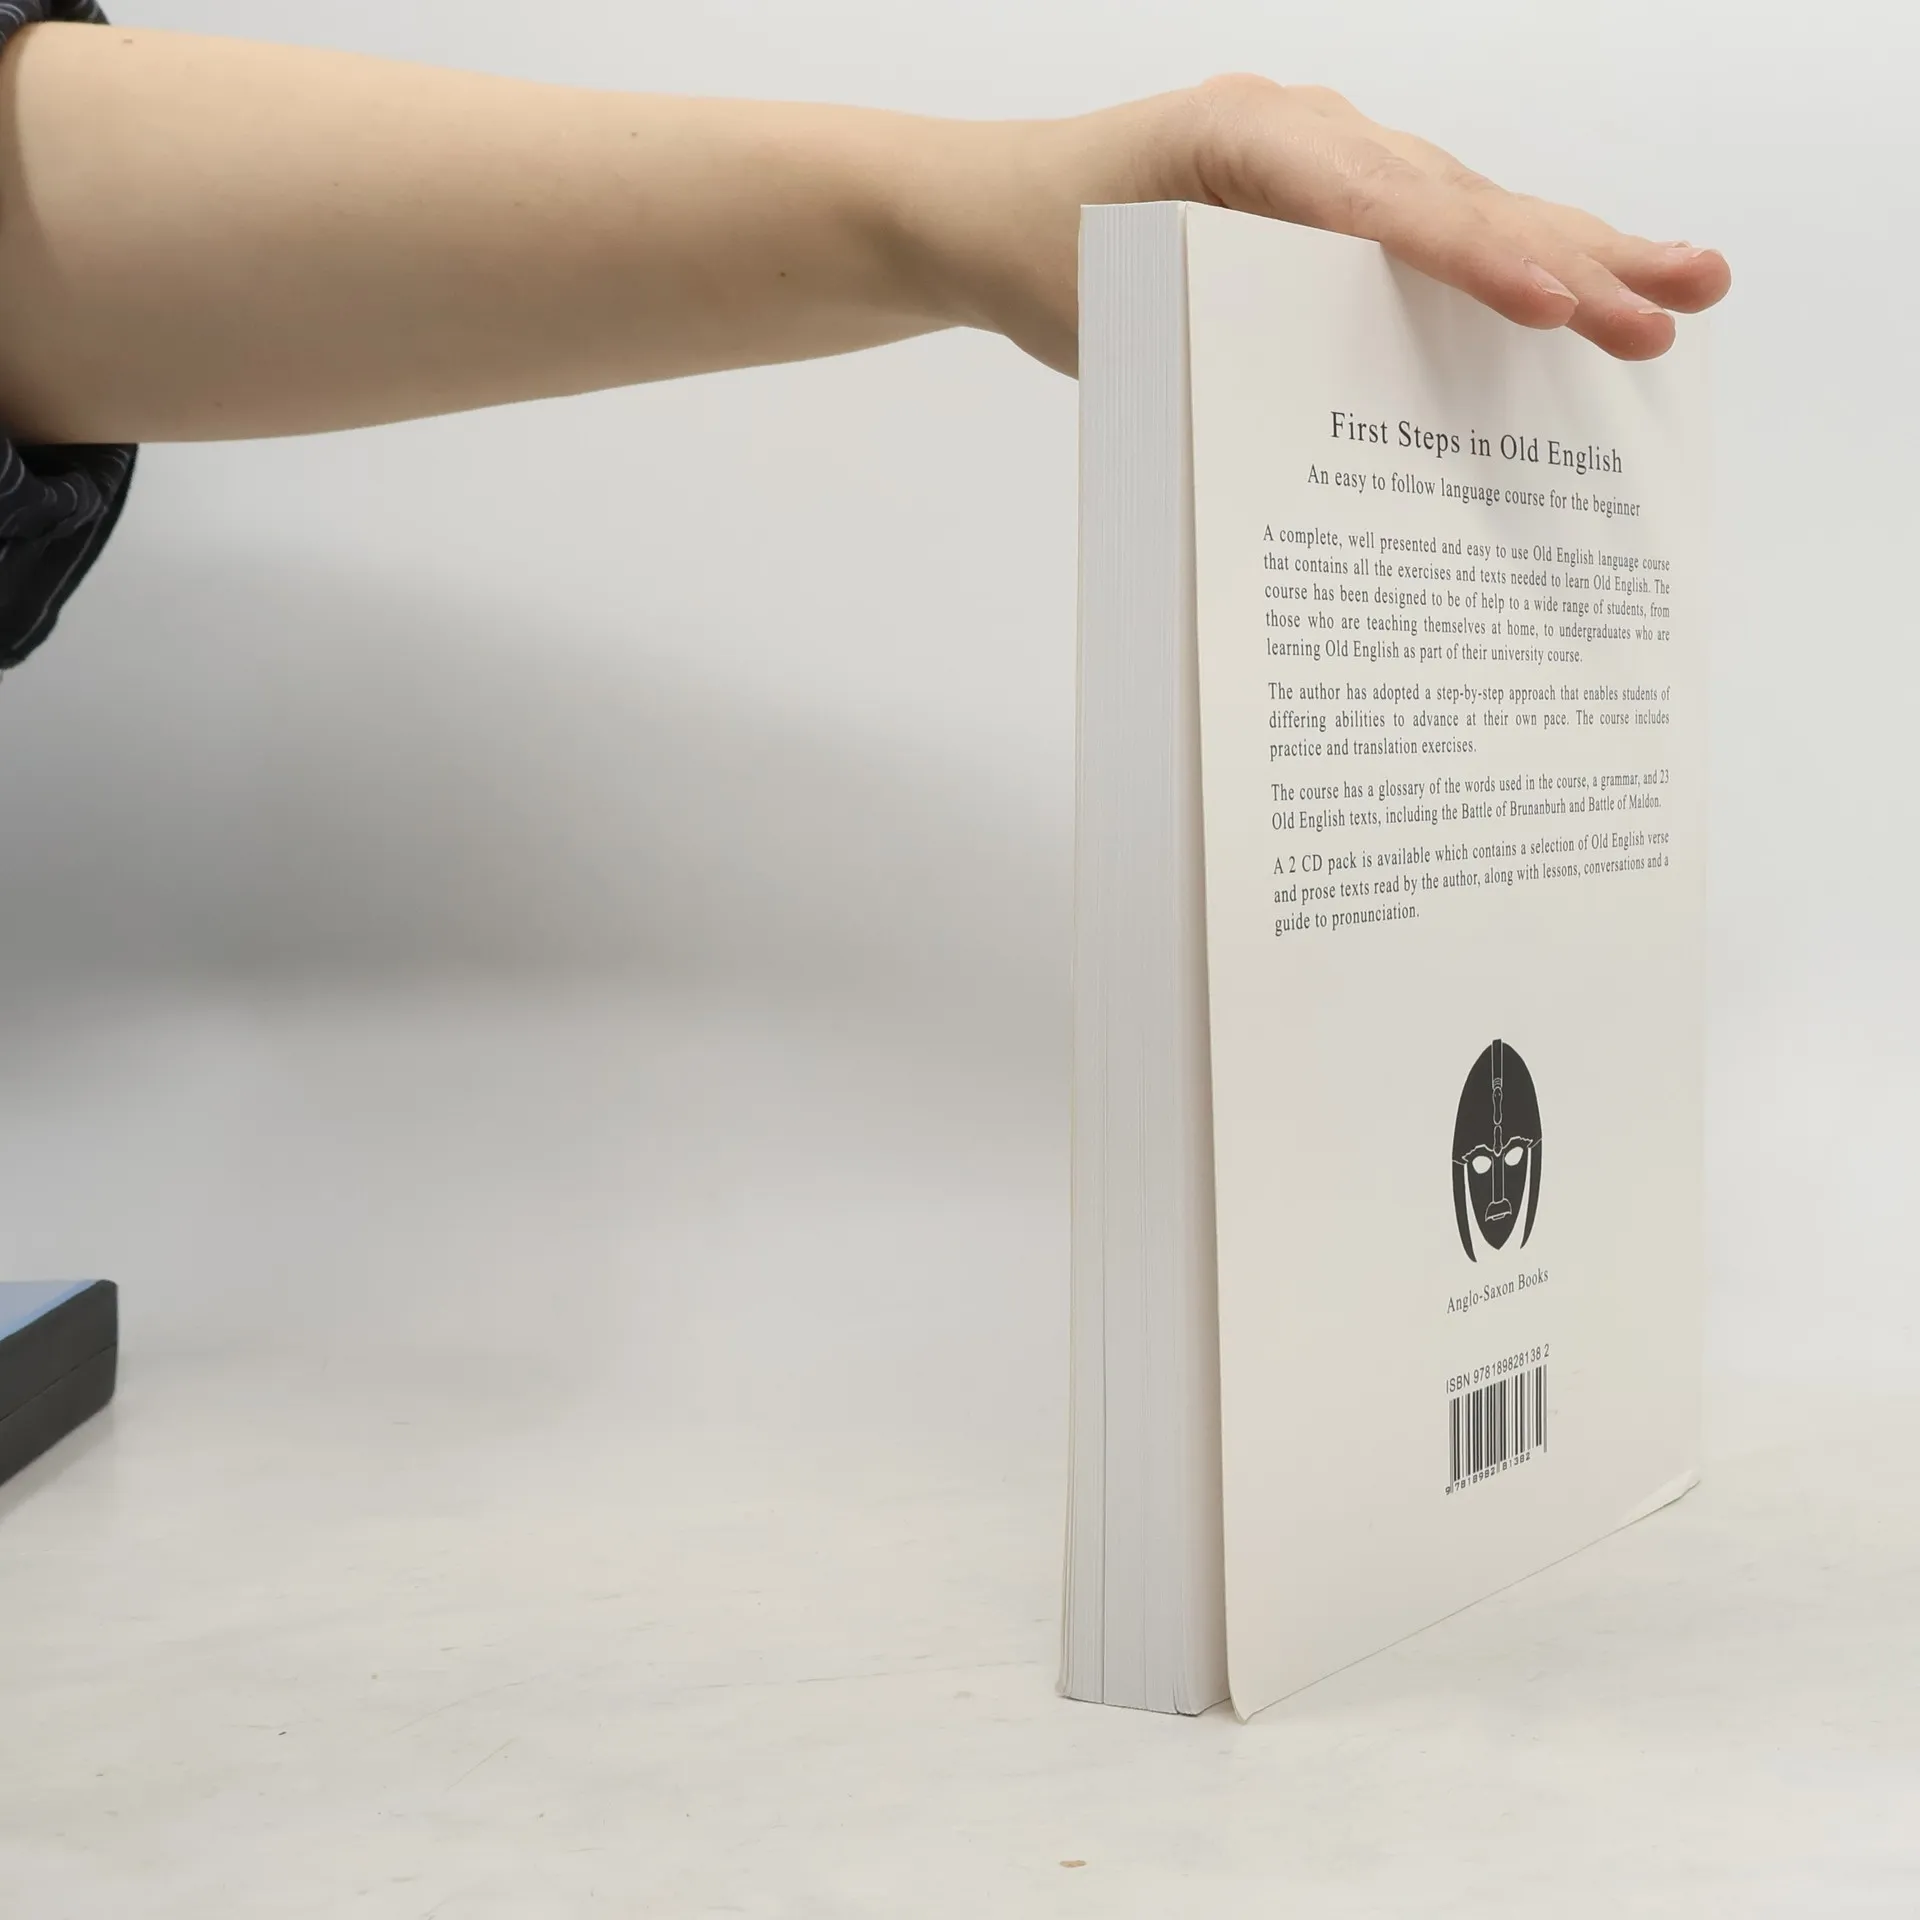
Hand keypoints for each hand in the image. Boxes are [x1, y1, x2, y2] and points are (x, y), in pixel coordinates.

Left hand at [924, 76, 1730, 373]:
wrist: (1000, 210)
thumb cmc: (1047, 256)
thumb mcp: (1118, 305)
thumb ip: (1225, 334)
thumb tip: (1342, 421)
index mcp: (1251, 140)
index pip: (1386, 208)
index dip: (1477, 263)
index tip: (1554, 309)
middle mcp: (1312, 134)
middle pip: (1461, 200)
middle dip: (1573, 262)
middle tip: (1670, 313)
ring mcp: (1334, 157)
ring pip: (1474, 205)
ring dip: (1583, 249)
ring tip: (1692, 282)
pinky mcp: (1339, 197)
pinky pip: (1443, 225)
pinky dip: (1520, 258)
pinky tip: (1597, 281)